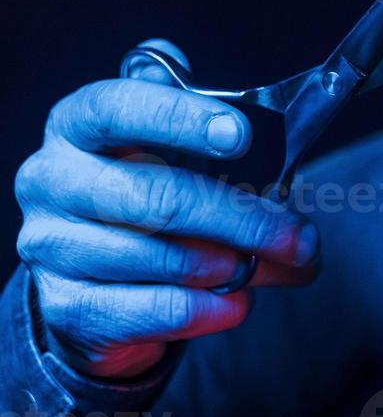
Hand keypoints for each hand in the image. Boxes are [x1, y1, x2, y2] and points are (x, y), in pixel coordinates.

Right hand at [13, 40, 319, 379]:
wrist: (92, 277)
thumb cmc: (148, 196)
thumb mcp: (181, 158)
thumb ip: (227, 154)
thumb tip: (296, 195)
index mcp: (77, 124)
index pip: (119, 107)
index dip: (181, 118)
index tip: (241, 135)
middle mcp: (51, 179)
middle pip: (156, 195)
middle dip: (242, 218)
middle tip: (299, 236)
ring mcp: (48, 245)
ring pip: (160, 257)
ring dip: (229, 266)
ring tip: (263, 266)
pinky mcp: (64, 305)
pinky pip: (153, 309)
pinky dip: (208, 309)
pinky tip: (236, 303)